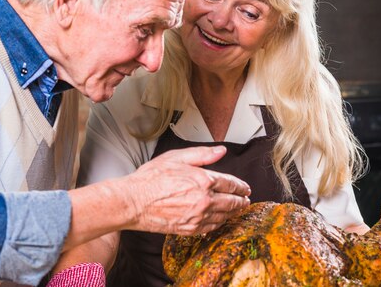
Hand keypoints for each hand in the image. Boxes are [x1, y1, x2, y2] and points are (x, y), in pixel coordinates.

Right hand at [125, 145, 250, 234]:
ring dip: (233, 213)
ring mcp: (198, 217)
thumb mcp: (177, 157)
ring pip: (223, 216)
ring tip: (237, 210)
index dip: (241, 186)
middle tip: (246, 200)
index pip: (231, 184)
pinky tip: (220, 220)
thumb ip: (202, 155)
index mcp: (204, 180)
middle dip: (241, 201)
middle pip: (232, 202)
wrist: (134, 202)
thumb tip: (222, 151)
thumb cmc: (152, 178)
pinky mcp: (189, 229)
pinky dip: (219, 223)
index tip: (245, 188)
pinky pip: (211, 227)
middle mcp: (205, 200)